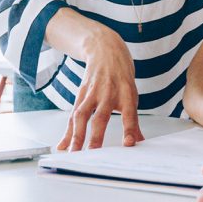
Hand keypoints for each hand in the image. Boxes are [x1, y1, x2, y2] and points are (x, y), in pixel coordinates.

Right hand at [58, 28, 144, 151]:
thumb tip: (139, 142)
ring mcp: (92, 92)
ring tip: (74, 152)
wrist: (105, 49)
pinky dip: (67, 132)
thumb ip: (133, 120)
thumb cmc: (120, 76)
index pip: (129, 114)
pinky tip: (63, 145)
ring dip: (77, 135)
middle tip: (93, 152)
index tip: (129, 144)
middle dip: (96, 135)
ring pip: (82, 115)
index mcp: (126, 93)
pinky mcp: (80, 94)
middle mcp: (108, 92)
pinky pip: (72, 115)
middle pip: (100, 116)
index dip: (130, 129)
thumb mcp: (131, 94)